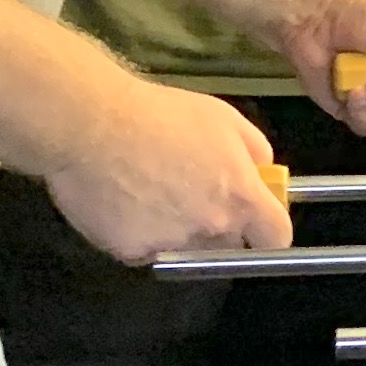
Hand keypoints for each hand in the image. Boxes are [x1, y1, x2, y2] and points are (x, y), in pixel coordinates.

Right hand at [47, 81, 286, 263]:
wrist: (89, 124)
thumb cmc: (158, 113)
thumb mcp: (222, 118)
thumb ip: (255, 150)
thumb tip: (264, 173)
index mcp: (241, 196)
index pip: (276, 237)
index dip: (268, 231)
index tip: (257, 224)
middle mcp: (212, 228)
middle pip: (228, 246)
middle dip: (216, 227)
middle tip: (188, 194)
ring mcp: (172, 244)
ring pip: (186, 250)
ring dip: (176, 231)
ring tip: (148, 192)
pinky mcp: (132, 252)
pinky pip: (144, 250)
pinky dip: (137, 234)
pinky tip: (121, 202)